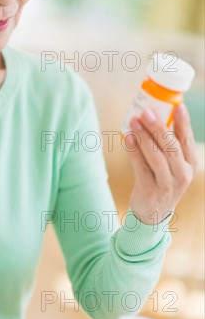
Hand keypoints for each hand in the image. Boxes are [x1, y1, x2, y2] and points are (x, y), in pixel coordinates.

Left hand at [126, 104, 198, 224]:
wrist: (153, 214)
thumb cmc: (161, 179)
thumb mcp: (172, 165)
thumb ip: (167, 145)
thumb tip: (154, 114)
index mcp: (191, 164)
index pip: (187, 140)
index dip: (183, 122)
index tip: (178, 105)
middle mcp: (183, 174)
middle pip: (171, 146)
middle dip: (157, 127)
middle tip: (146, 111)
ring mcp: (167, 184)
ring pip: (156, 156)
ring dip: (143, 137)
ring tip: (134, 121)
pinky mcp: (150, 190)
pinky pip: (141, 167)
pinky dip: (134, 151)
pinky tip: (128, 138)